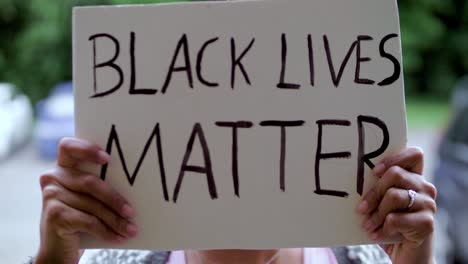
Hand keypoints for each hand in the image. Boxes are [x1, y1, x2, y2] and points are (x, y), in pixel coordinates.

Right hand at [35, 138, 137, 263]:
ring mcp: (51, 195)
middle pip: (90, 182)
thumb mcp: (89, 197)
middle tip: (131, 212)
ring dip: (115, 220)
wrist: (58, 247)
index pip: (68, 146)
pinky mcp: (54, 214)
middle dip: (115, 199)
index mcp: (64, 166)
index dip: (87, 149)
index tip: (108, 159)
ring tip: (130, 229)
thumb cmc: (81, 215)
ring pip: (92, 205)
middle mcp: (53, 177)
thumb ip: (101, 185)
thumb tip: (136, 187)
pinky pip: (88, 221)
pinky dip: (106, 231)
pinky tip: (118, 237)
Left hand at [357, 147, 436, 263]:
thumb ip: (378, 189)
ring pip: (393, 196)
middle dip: (373, 193)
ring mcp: (429, 204)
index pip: (414, 154)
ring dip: (375, 214)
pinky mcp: (427, 223)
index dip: (394, 158)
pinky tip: (376, 234)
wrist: (406, 254)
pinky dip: (382, 228)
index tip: (374, 172)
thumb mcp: (383, 204)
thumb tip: (352, 180)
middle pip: (395, 174)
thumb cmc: (390, 225)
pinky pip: (396, 219)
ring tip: (367, 225)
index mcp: (415, 178)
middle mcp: (426, 187)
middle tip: (361, 209)